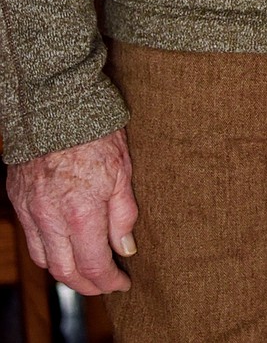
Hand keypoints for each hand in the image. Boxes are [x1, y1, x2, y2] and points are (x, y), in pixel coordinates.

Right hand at [5, 129, 137, 294]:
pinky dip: (47, 253)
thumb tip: (126, 248)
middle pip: (66, 271)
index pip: (93, 264)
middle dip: (88, 285)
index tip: (123, 283)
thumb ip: (124, 214)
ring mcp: (31, 211)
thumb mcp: (123, 170)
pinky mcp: (19, 201)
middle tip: (106, 284)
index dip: (109, 280)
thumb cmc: (96, 133)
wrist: (57, 105)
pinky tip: (63, 248)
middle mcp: (51, 219)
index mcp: (81, 212)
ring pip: (45, 260)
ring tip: (87, 270)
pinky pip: (31, 240)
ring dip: (66, 272)